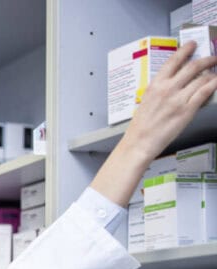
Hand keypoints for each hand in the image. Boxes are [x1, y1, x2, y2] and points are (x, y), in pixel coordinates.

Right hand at [93, 41, 216, 205]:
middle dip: (207, 59)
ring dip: (213, 72)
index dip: (186, 50)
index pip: (173, 60)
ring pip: (202, 78)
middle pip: (193, 66)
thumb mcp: (146, 100)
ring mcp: (178, 99)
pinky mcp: (187, 110)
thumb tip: (176, 82)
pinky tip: (216, 82)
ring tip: (216, 72)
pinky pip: (205, 92)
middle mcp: (167, 89)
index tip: (192, 45)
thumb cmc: (141, 125)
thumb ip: (161, 89)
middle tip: (213, 57)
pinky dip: (214, 84)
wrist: (140, 142)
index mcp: (155, 85)